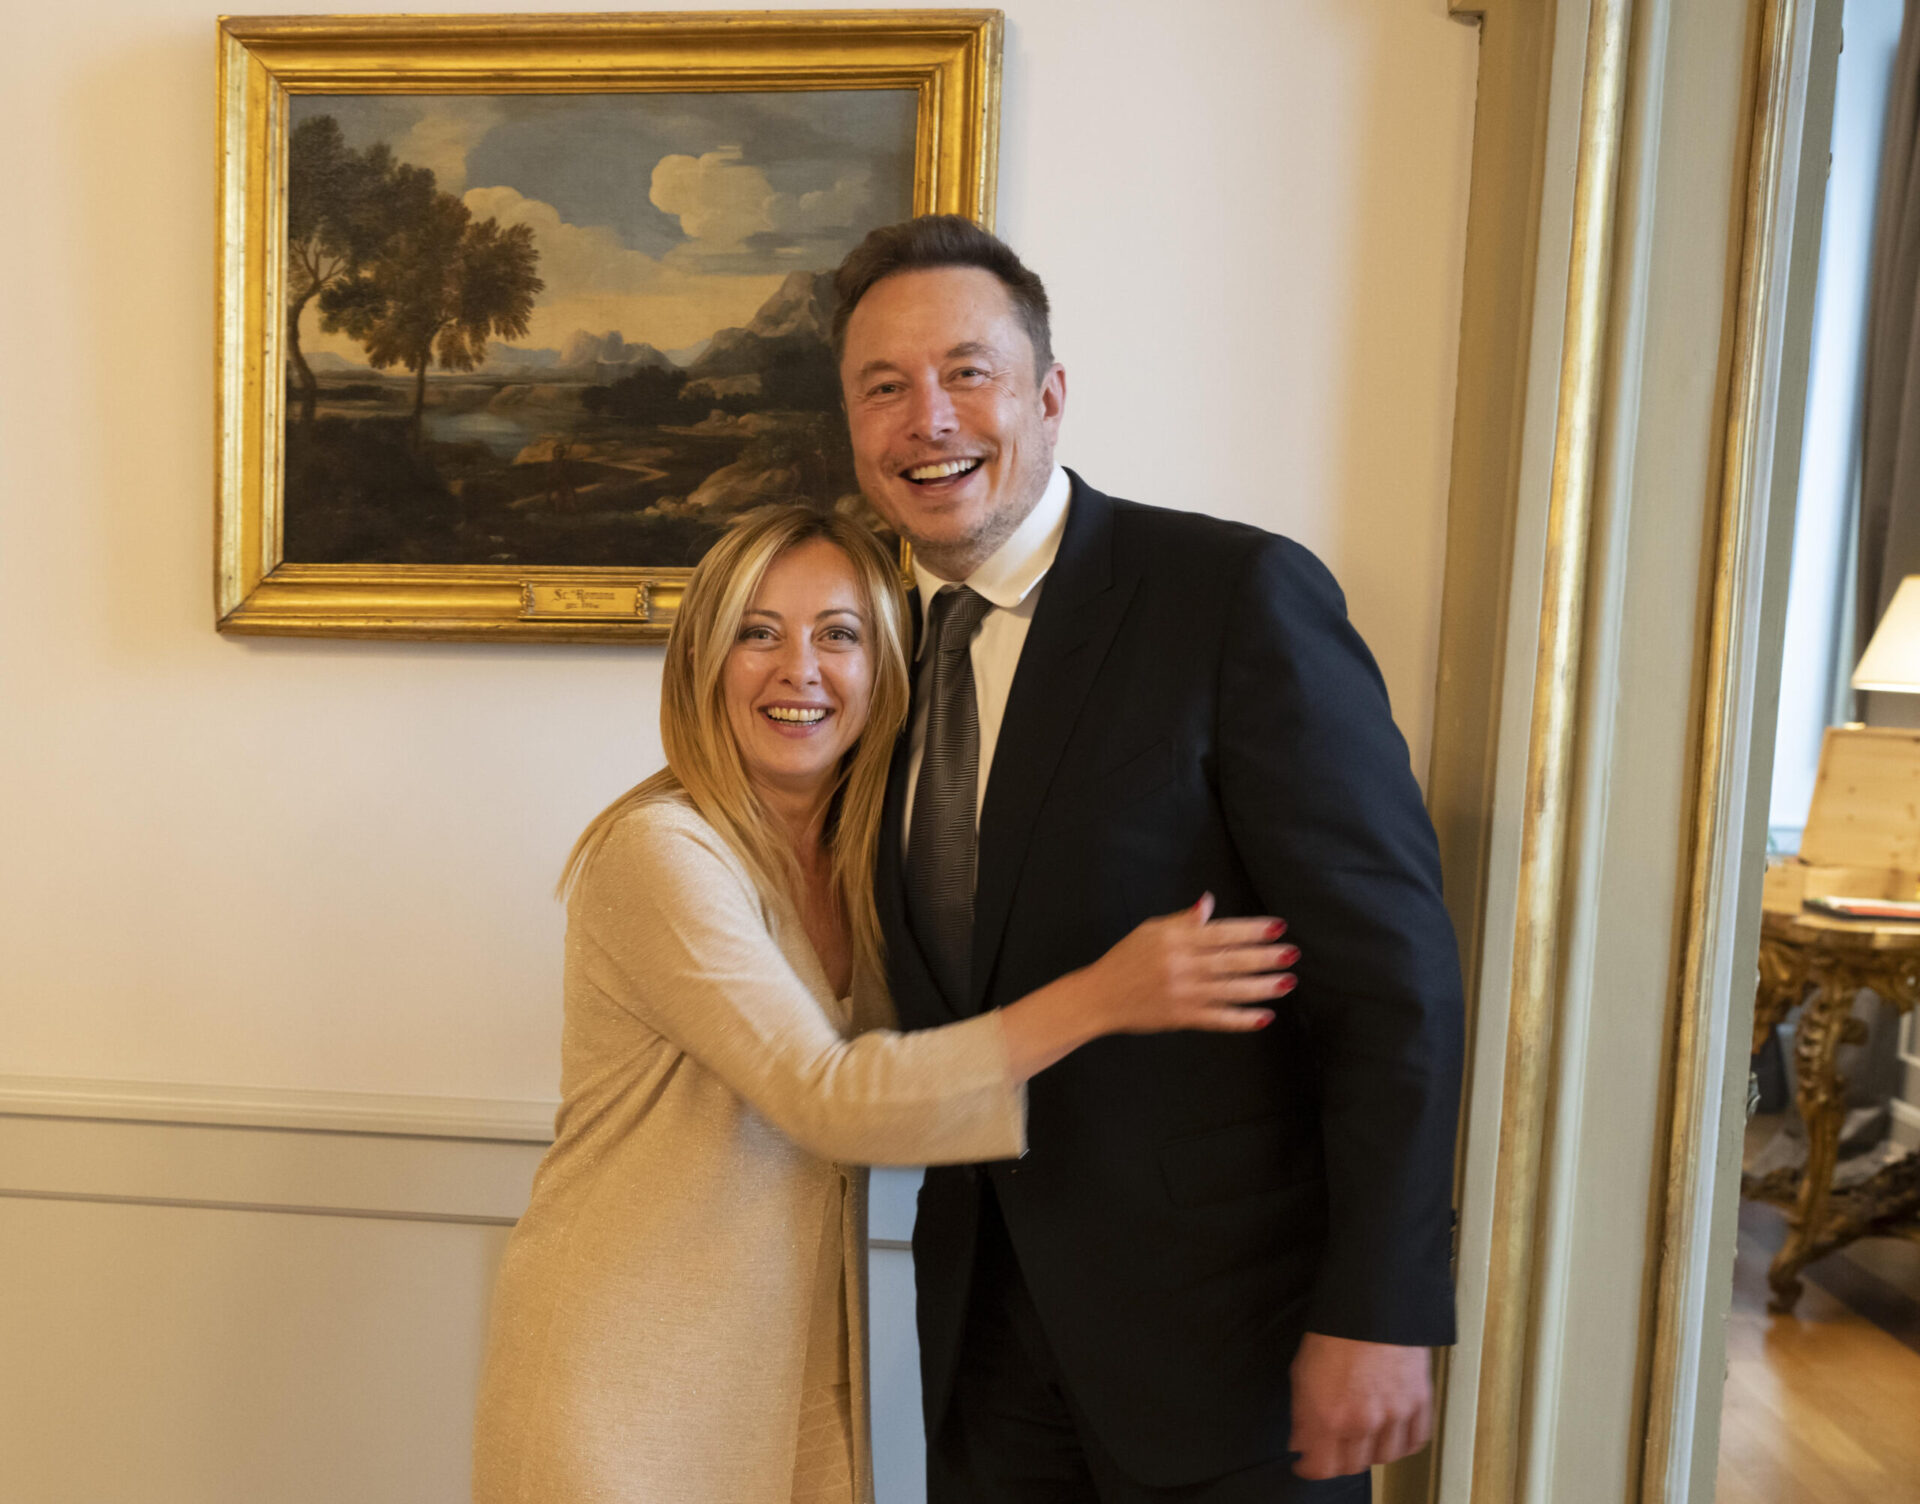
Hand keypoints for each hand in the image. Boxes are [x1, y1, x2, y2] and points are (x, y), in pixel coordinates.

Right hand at [1084, 892, 1295, 1034]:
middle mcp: (1181, 965)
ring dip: (1262, 987)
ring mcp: (1183, 993)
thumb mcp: (1151, 931)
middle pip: (1231, 960)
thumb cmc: (1126, 959)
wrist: (1100, 997)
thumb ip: (1182, 921)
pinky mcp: (1182, 1017)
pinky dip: (1242, 1020)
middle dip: (1264, 957)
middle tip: (1292, 954)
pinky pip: (1218, 1019)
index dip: (1252, 930)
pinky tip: (1264, 1017)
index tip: (1278, 927)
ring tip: (1287, 982)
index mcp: (1175, 939)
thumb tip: (1208, 902)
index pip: (1221, 932)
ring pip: (1230, 990)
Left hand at [1288, 1333, 1432, 1478]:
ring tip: (1360, 1437)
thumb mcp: (1301, 1372)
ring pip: (1383, 1458)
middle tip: (1331, 1446)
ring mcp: (1395, 1414)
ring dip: (1369, 1453)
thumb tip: (1301, 1443)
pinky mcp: (1419, 1403)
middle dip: (1337, 1460)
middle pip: (1352, 1466)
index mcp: (1330, 1415)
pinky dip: (1401, 1444)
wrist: (1373, 1304)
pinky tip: (1389, 1434)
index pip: (1321, 1468)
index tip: (1306, 1463)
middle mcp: (1363, 1422)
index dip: (1309, 1468)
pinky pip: (1414, 1441)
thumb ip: (1301, 1415)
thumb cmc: (1335, 1332)